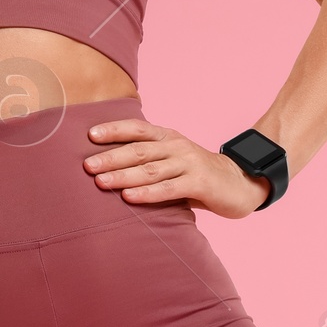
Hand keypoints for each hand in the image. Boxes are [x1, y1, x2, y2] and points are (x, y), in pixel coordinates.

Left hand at [83, 119, 271, 217]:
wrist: (240, 183)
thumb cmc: (197, 175)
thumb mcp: (173, 161)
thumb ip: (149, 161)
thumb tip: (108, 169)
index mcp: (168, 137)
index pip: (137, 128)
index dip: (113, 130)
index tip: (89, 135)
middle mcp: (176, 146)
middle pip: (138, 150)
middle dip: (110, 157)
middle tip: (87, 166)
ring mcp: (189, 163)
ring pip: (150, 169)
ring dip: (123, 176)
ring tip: (101, 182)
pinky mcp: (199, 183)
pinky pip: (169, 189)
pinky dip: (147, 193)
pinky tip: (129, 197)